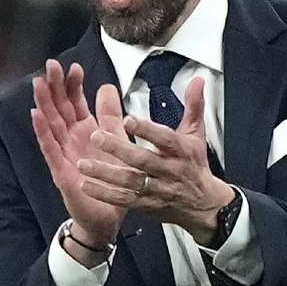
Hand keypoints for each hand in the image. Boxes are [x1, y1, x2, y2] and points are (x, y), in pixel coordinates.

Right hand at [30, 60, 127, 250]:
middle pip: (59, 108)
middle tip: (51, 64)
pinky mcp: (60, 171)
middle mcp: (71, 139)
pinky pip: (50, 149)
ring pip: (51, 124)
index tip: (74, 66)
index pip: (76, 101)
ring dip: (43, 103)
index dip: (73, 84)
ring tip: (38, 83)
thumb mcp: (115, 141)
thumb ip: (111, 115)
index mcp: (85, 130)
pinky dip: (42, 132)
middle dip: (55, 86)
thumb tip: (107, 86)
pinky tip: (35, 116)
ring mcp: (63, 154)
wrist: (108, 216)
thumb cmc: (110, 179)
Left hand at [76, 77, 234, 243]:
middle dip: (119, 149)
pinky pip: (124, 200)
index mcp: (181, 150)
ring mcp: (157, 190)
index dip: (147, 130)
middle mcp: (169, 170)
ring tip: (84, 163)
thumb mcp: (196, 134)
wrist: (202, 203)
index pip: (165, 138)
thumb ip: (193, 105)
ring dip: (105, 173)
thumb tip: (197, 80)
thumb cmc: (194, 164)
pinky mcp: (147, 205)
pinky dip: (104, 194)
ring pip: (130, 182)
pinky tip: (87, 185)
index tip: (128, 120)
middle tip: (96, 137)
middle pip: (143, 160)